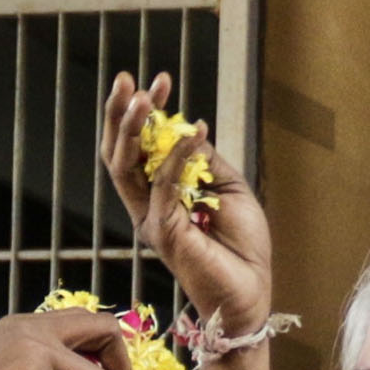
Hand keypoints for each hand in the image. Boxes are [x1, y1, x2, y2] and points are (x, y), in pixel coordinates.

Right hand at [100, 71, 273, 336]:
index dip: (142, 114)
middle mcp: (147, 206)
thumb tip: (189, 128)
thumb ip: (203, 161)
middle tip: (129, 80)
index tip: (157, 82)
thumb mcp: (226, 188)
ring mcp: (151, 219)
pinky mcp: (164, 233)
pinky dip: (178, 155)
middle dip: (121, 114)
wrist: (251, 289)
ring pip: (126, 168)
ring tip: (146, 97)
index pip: (138, 149)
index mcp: (159, 195)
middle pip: (119, 154)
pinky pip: (164, 186)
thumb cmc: (241, 245)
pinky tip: (196, 131)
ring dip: (134, 128)